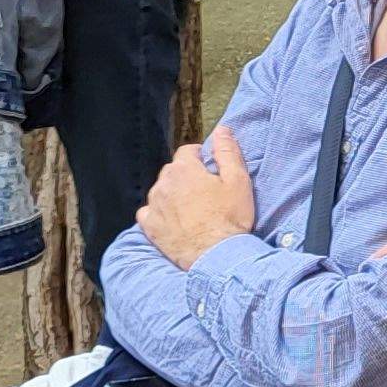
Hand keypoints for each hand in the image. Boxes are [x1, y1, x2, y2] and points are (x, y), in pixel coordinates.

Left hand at [138, 127, 258, 266]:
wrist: (216, 256)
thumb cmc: (230, 219)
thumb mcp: (238, 181)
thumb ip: (227, 152)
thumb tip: (222, 129)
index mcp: (185, 169)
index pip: (187, 151)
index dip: (200, 157)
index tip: (210, 169)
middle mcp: (164, 183)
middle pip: (173, 170)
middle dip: (187, 176)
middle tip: (205, 192)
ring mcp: (155, 206)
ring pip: (161, 190)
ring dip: (173, 194)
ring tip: (191, 208)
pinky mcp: (150, 226)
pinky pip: (148, 212)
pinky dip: (158, 213)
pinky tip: (172, 220)